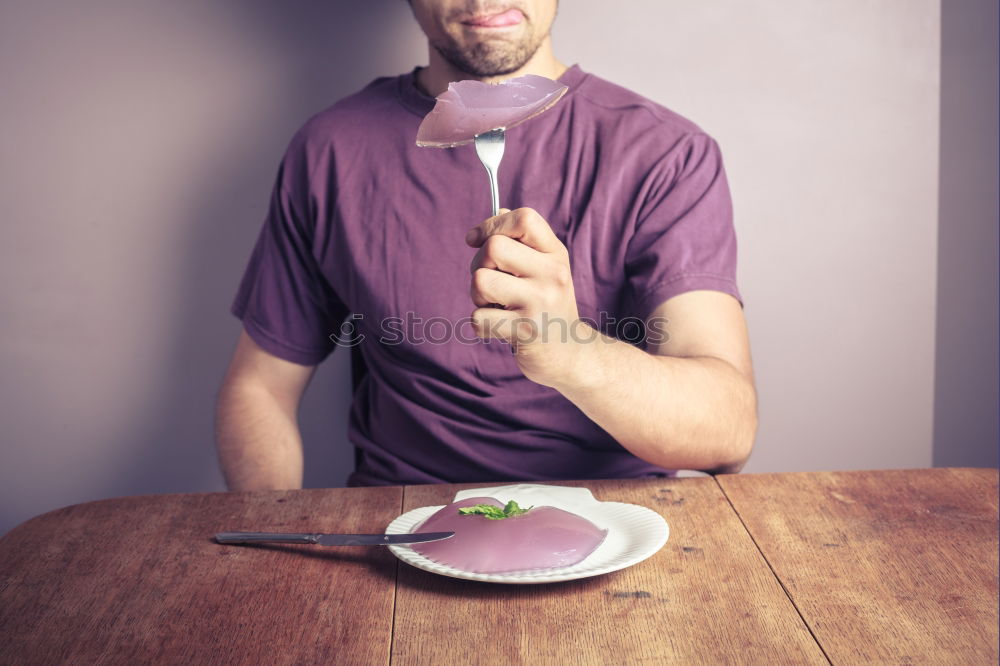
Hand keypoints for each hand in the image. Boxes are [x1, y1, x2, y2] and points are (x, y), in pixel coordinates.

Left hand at [466, 207, 589, 386]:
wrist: (571, 354)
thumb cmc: (549, 305)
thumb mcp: (546, 267)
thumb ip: (524, 240)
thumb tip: (499, 212)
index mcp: (556, 254)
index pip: (523, 218)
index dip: (492, 224)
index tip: (476, 240)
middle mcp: (553, 274)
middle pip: (493, 248)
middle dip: (478, 264)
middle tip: (491, 283)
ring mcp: (540, 303)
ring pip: (480, 281)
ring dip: (477, 296)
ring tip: (496, 305)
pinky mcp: (526, 331)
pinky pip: (478, 318)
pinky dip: (481, 324)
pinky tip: (500, 327)